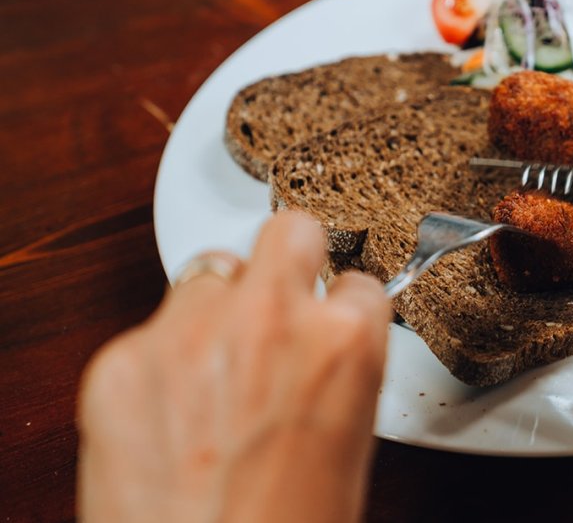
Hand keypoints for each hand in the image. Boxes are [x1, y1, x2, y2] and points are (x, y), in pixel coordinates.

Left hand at [77, 212, 390, 522]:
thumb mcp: (349, 438)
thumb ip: (335, 370)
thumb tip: (318, 348)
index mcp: (344, 341)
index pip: (354, 279)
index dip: (339, 304)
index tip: (329, 317)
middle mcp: (269, 318)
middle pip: (286, 230)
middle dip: (288, 259)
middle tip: (279, 302)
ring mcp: (190, 332)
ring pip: (207, 274)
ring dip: (216, 309)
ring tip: (215, 372)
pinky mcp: (122, 359)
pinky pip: (148, 333)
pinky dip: (160, 364)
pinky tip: (172, 416)